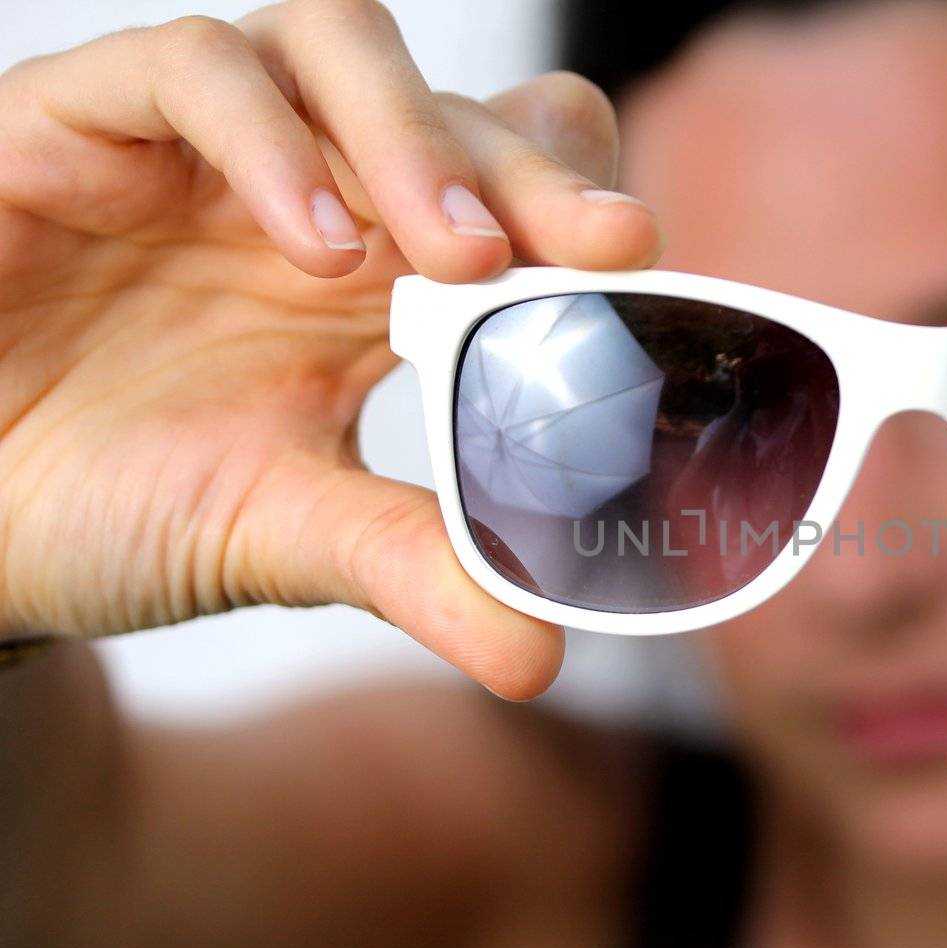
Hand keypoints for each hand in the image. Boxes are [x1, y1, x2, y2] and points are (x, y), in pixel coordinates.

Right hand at [0, 0, 660, 696]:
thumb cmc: (129, 503)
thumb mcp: (286, 536)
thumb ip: (410, 567)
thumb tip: (541, 654)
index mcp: (382, 273)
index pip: (509, 179)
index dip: (576, 198)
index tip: (636, 264)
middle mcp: (308, 190)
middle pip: (451, 109)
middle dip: (529, 172)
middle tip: (596, 249)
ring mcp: (200, 147)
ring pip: (332, 46)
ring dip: (414, 139)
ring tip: (461, 257)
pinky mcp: (76, 123)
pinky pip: (188, 69)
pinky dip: (266, 137)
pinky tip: (312, 242)